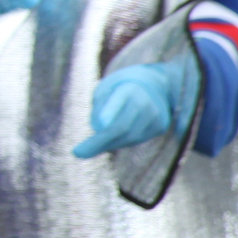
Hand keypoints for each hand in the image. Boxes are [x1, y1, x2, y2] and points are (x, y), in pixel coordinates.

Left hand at [72, 59, 194, 158]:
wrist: (151, 84)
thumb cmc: (118, 87)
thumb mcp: (104, 89)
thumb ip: (100, 106)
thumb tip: (98, 128)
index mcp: (130, 88)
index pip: (119, 102)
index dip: (109, 113)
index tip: (97, 126)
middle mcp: (146, 102)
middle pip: (123, 126)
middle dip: (99, 142)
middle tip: (78, 153)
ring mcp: (155, 116)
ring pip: (129, 138)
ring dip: (107, 144)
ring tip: (89, 147)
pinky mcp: (159, 127)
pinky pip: (135, 140)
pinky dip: (119, 142)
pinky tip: (109, 141)